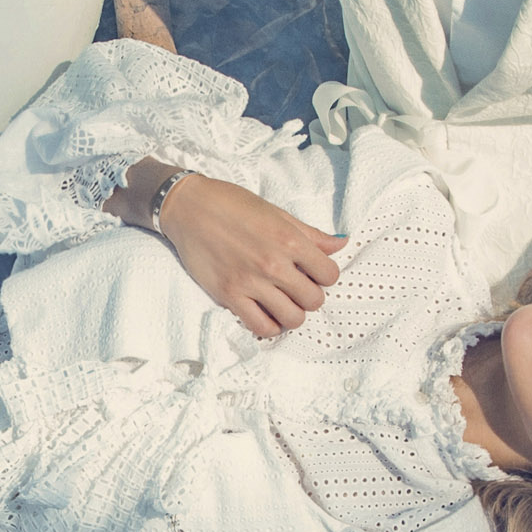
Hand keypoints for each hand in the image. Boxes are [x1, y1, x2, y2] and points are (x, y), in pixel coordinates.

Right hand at [153, 171, 343, 336]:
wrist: (189, 207)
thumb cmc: (233, 204)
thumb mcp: (277, 213)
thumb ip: (310, 233)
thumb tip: (341, 244)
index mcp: (290, 240)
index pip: (330, 275)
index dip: (325, 276)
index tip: (313, 272)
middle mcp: (274, 264)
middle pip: (314, 301)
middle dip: (310, 296)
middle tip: (297, 288)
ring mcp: (251, 282)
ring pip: (292, 319)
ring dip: (292, 314)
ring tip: (283, 303)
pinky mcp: (229, 296)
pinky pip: (261, 327)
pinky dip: (269, 326)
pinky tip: (265, 313)